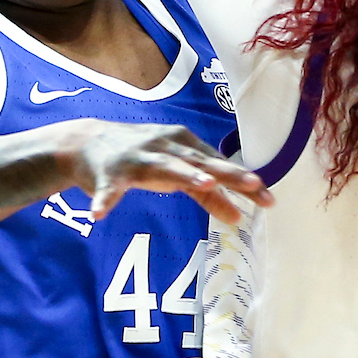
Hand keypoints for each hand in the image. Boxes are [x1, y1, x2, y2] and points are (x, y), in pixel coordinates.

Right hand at [66, 121, 271, 223]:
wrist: (88, 142)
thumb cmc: (143, 158)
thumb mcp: (177, 172)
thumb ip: (206, 192)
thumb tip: (239, 215)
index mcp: (185, 145)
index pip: (221, 165)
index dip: (244, 182)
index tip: (269, 199)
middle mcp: (166, 147)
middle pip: (202, 161)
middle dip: (227, 173)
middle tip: (253, 183)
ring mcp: (138, 158)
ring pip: (164, 166)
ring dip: (185, 174)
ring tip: (205, 184)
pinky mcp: (110, 173)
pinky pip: (110, 189)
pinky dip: (106, 200)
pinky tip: (100, 214)